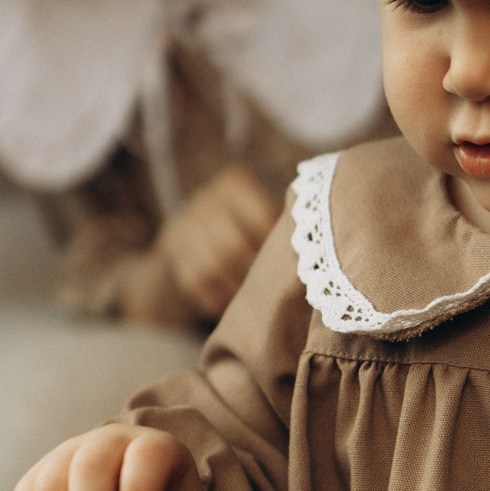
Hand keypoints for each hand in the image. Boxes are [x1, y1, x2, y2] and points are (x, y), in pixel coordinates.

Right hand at [156, 164, 279, 322]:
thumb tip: (319, 249)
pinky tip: (227, 305)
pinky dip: (215, 299)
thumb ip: (283, 225)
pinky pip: (194, 283)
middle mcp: (206, 200)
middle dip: (254, 275)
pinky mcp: (170, 252)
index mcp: (235, 184)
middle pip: (233, 246)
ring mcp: (184, 225)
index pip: (262, 216)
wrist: (190, 241)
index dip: (278, 247)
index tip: (292, 266)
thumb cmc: (246, 229)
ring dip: (234, 290)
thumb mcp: (259, 215)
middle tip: (274, 293)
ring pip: (211, 268)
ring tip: (254, 303)